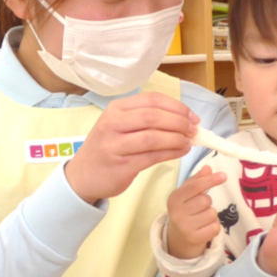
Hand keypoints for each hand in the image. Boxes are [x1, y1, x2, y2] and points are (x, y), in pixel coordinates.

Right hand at [65, 93, 198, 204]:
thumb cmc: (107, 148)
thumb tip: (183, 119)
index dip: (176, 107)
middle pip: (153, 117)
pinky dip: (171, 153)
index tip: (192, 116)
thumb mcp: (118, 126)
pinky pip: (152, 157)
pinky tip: (181, 152)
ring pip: (154, 137)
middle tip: (194, 129)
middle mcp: (113, 124)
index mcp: (115, 109)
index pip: (151, 100)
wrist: (82, 176)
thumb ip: (145, 119)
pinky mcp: (121, 165)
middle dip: (179, 122)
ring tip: (189, 142)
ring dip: (177, 139)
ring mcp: (115, 145)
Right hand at [165, 166, 226, 259]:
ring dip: (211, 214)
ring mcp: (184, 227)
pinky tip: (204, 227)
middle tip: (200, 207)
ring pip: (212, 214)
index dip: (210, 180)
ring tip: (201, 218)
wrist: (179, 236)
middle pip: (205, 200)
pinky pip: (215, 227)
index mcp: (174, 198)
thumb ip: (198, 180)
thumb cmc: (186, 209)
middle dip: (207, 202)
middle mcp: (177, 213)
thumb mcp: (187, 193)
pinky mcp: (194, 238)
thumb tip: (208, 168)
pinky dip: (214, 226)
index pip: (195, 187)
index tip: (224, 176)